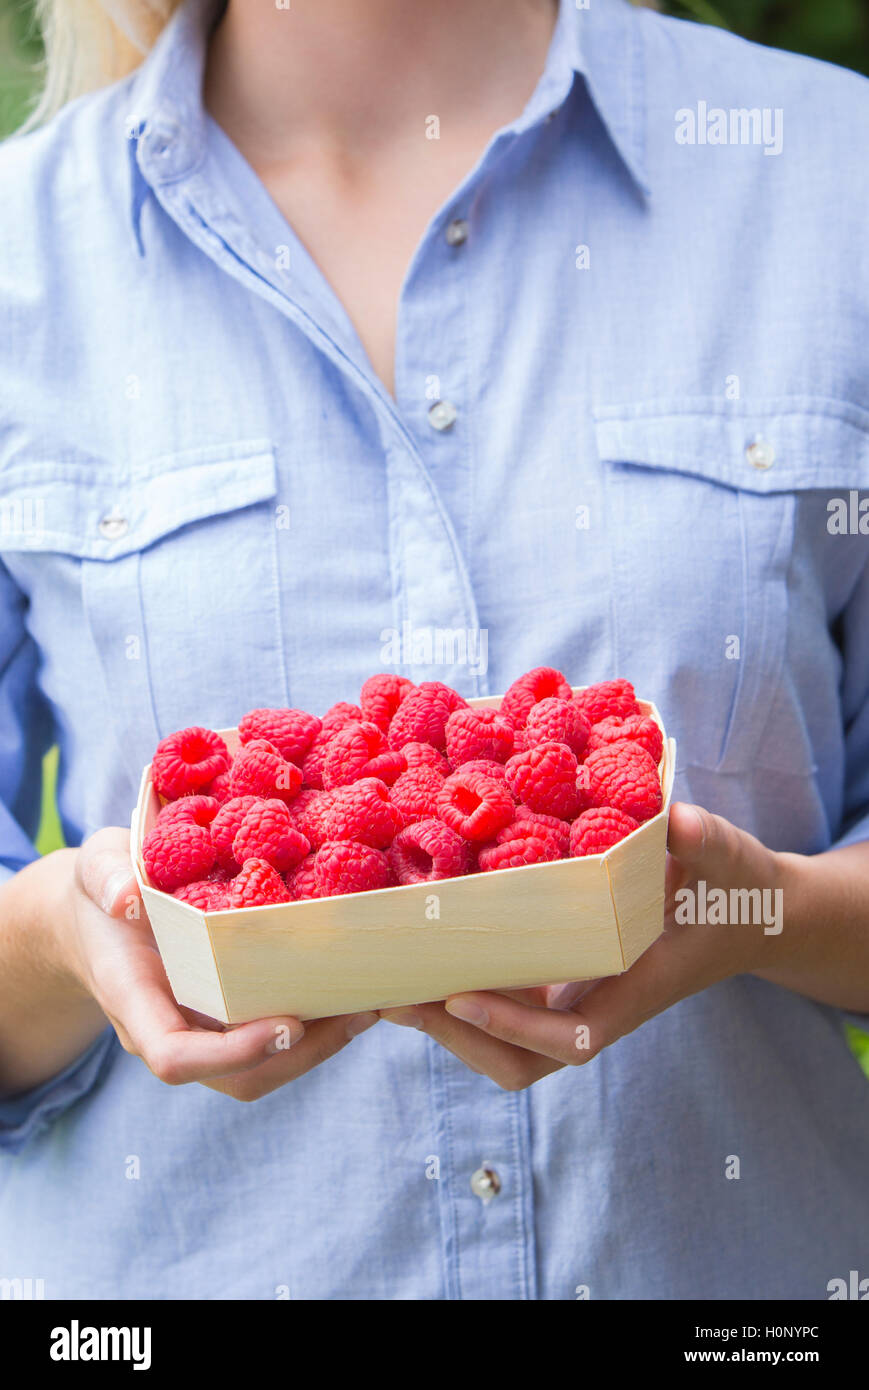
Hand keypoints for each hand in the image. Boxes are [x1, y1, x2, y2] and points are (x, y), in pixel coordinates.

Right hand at [61, 829, 377, 1100]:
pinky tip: (352, 992)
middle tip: (356, 1012)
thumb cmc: (102, 887)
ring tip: (368, 1004)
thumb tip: (127, 897)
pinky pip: (271, 1041)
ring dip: (319, 1048)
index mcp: (135, 1000)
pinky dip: (316, 1027)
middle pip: (235, 1078)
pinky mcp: (227, 1019)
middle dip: (300, 1057)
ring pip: (262, 1070)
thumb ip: (105, 875)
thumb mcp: (95, 866)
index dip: (231, 1054)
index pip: (174, 1057)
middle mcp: (170, 1030)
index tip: (286, 1024)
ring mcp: (200, 1032)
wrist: (99, 916)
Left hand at [380, 802, 786, 1089]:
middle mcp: (598, 1005)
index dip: (517, 1026)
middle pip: (521, 1059)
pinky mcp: (559, 984)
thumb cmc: (732, 887)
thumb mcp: (727, 857)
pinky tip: (416, 960)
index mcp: (636, 989)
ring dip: (447, 1026)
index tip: (461, 996)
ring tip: (386, 985)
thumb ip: (708, 843)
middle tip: (393, 995)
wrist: (741, 914)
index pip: (573, 1036)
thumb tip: (682, 823)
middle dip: (458, 1037)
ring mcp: (575, 1001)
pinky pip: (503, 1009)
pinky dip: (458, 998)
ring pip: (505, 1046)